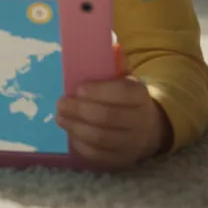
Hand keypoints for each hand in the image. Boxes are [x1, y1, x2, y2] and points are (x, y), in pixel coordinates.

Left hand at [56, 76, 171, 169]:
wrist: (146, 125)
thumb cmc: (123, 96)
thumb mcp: (121, 76)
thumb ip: (106, 65)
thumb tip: (82, 47)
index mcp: (141, 95)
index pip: (123, 92)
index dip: (99, 91)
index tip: (78, 88)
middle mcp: (141, 121)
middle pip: (108, 117)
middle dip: (80, 110)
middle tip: (61, 103)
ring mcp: (133, 144)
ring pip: (102, 139)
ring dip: (76, 127)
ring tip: (60, 117)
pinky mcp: (122, 161)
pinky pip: (98, 156)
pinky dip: (81, 144)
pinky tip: (70, 132)